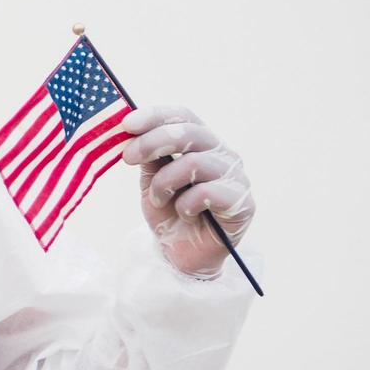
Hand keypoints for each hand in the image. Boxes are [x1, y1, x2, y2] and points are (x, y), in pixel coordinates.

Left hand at [119, 105, 254, 278]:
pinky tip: (184, 213)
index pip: (183, 115)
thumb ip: (148, 156)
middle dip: (153, 142)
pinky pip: (208, 192)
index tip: (126, 124)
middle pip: (191, 132)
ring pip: (195, 163)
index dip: (156, 115)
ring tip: (157, 198)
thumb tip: (131, 130)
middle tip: (127, 158)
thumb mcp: (150, 179)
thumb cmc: (169, 212)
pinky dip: (186, 203)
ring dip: (165, 182)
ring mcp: (235, 177)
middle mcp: (222, 153)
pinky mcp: (243, 203)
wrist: (181, 254)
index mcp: (201, 142)